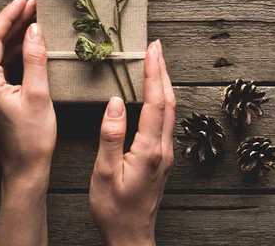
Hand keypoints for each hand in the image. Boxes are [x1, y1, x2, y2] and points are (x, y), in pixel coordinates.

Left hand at [0, 0, 55, 244]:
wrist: (24, 168)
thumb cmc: (33, 137)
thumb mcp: (39, 94)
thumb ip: (36, 58)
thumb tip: (35, 29)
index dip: (9, 15)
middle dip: (13, 22)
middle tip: (35, 5)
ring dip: (14, 37)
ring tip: (35, 19)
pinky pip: (0, 68)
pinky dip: (14, 54)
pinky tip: (30, 45)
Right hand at [90, 40, 174, 245]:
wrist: (131, 235)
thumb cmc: (114, 209)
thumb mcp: (104, 173)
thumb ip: (111, 136)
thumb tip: (114, 101)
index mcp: (149, 150)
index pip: (154, 102)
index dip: (153, 73)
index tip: (151, 50)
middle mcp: (163, 148)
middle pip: (168, 101)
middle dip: (163, 71)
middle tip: (156, 47)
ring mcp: (166, 153)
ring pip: (170, 110)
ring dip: (163, 83)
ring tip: (156, 63)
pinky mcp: (162, 158)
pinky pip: (166, 121)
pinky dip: (161, 100)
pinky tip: (154, 94)